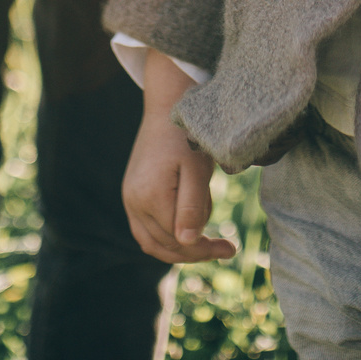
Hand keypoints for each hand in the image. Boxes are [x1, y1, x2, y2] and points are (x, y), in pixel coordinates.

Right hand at [122, 51, 237, 264]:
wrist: (166, 107)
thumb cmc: (187, 136)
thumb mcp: (197, 169)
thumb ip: (192, 206)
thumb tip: (187, 243)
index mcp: (149, 196)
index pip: (178, 241)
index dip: (205, 250)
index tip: (231, 249)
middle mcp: (133, 201)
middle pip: (164, 246)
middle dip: (195, 251)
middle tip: (225, 248)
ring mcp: (129, 198)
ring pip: (152, 241)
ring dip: (181, 246)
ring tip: (208, 235)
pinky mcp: (132, 194)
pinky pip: (146, 228)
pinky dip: (167, 235)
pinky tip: (190, 226)